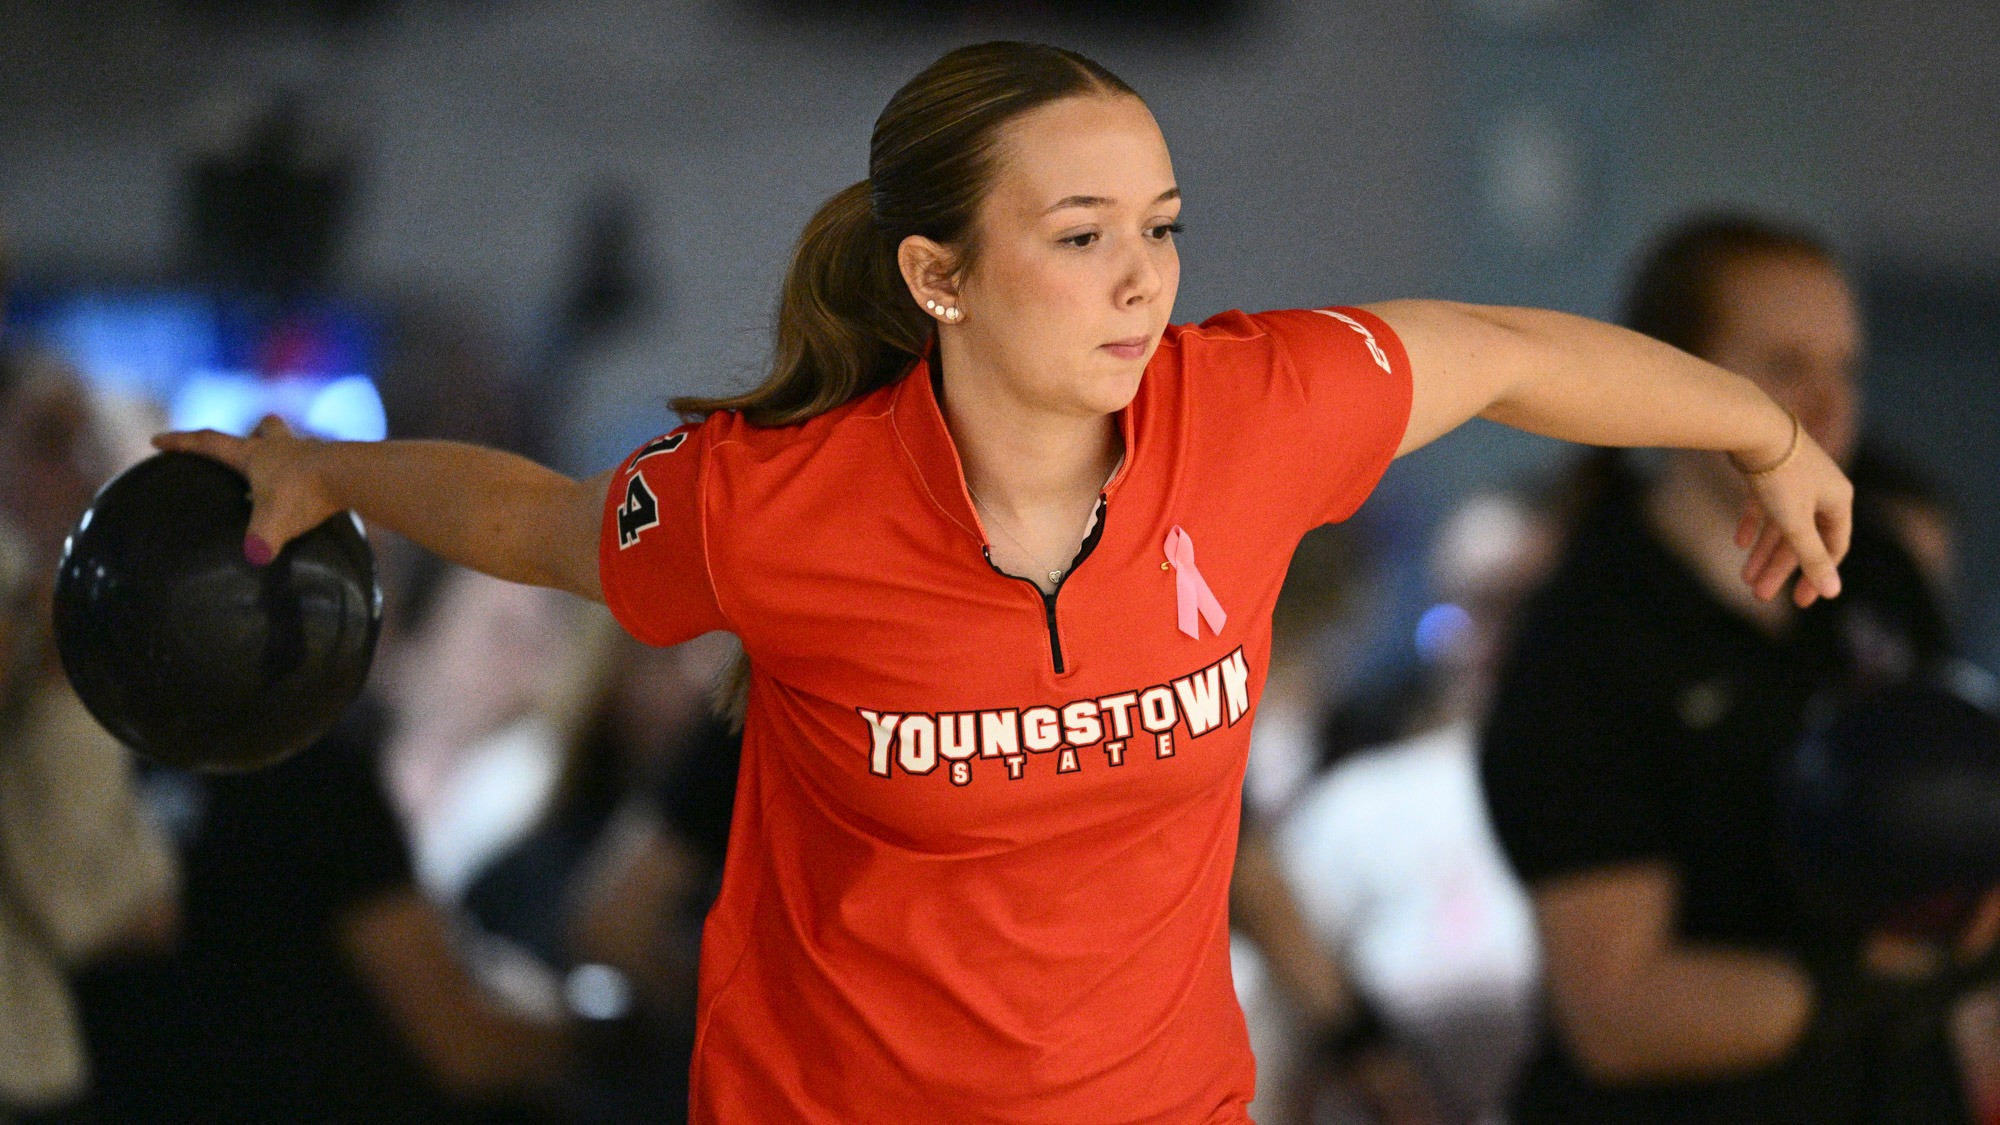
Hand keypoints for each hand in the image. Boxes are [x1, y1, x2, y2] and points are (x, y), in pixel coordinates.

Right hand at [151, 415, 341, 565]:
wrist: (351, 475)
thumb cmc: (305, 495)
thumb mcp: (274, 523)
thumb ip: (259, 542)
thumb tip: (254, 559)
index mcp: (255, 455)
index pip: (209, 443)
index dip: (182, 442)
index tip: (158, 440)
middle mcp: (282, 446)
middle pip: (263, 428)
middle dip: (252, 435)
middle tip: (248, 450)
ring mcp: (311, 450)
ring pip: (294, 440)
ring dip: (287, 451)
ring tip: (286, 475)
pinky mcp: (335, 460)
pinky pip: (320, 460)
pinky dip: (313, 472)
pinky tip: (318, 489)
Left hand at [1733, 427, 1852, 607]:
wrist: (1752, 426)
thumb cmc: (1780, 475)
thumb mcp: (1796, 522)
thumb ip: (1812, 557)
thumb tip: (1833, 593)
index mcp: (1839, 500)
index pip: (1834, 547)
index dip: (1818, 576)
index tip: (1800, 601)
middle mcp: (1823, 488)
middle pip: (1803, 539)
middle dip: (1781, 569)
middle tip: (1759, 596)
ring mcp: (1796, 477)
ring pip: (1781, 524)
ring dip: (1764, 553)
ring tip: (1745, 579)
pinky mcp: (1770, 468)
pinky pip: (1764, 504)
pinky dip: (1753, 523)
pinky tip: (1739, 543)